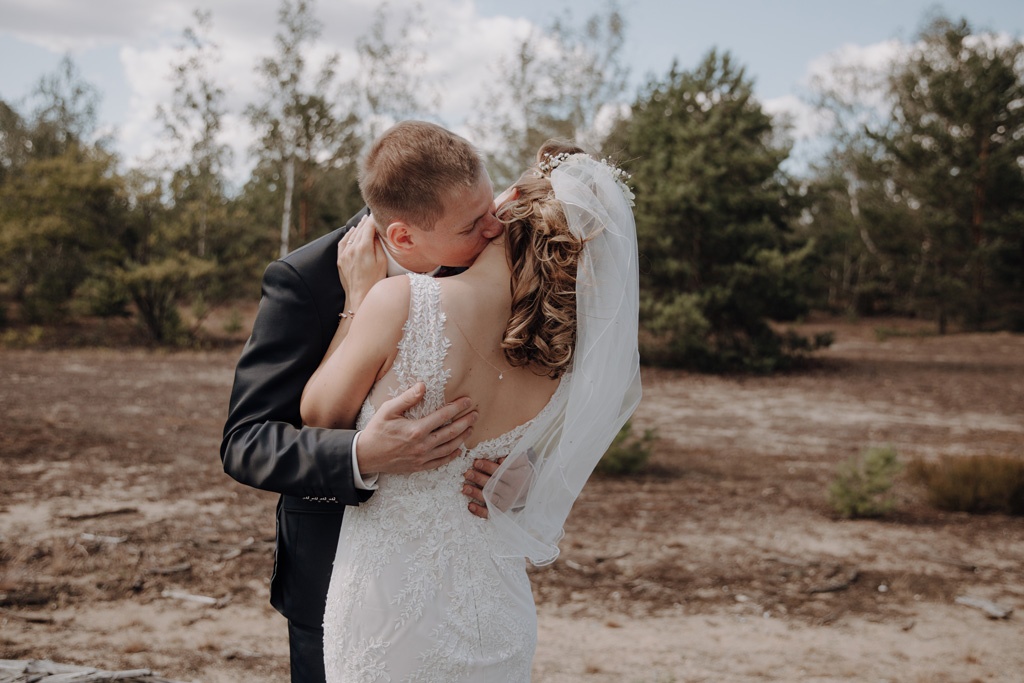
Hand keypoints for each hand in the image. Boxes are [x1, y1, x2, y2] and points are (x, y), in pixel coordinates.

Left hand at [338, 214, 386, 307]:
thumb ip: (378, 245)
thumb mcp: (382, 262)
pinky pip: (343, 242)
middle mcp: (352, 248)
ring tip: (364, 221)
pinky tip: (352, 231)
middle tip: (372, 214)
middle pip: (360, 229)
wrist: (360, 296)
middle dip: (366, 221)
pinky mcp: (340, 260)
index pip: (369, 227)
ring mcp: (344, 254)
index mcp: (363, 248)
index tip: (378, 214)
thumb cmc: (375, 281)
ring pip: (351, 235)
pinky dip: (348, 235)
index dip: (373, 219)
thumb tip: (375, 233)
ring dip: (358, 227)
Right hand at [357, 383, 476, 475]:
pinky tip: (458, 449)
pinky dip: (452, 455)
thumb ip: (407, 398)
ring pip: (449, 448)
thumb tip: (423, 386)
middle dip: (465, 422)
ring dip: (462, 437)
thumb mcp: (388, 410)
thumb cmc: (376, 431)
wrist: (365, 456)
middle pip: (451, 432)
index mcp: (416, 430)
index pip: (443, 416)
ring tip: (470, 428)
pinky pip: (440, 462)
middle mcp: (422, 445)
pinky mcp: (419, 467)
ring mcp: (422, 458)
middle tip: (475, 414)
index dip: (457, 407)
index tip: (467, 401)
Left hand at [462, 452, 531, 518]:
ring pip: (490, 498)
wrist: (527, 489)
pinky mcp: (500, 510)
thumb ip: (513, 458)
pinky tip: (470, 506)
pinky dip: (479, 510)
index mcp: (517, 477)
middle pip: (494, 484)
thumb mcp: (520, 461)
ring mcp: (506, 502)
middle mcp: (512, 491)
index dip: (488, 467)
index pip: (502, 471)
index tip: (476, 462)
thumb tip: (500, 459)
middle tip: (467, 474)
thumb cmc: (518, 471)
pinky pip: (489, 512)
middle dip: (479, 479)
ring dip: (476, 493)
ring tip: (465, 488)